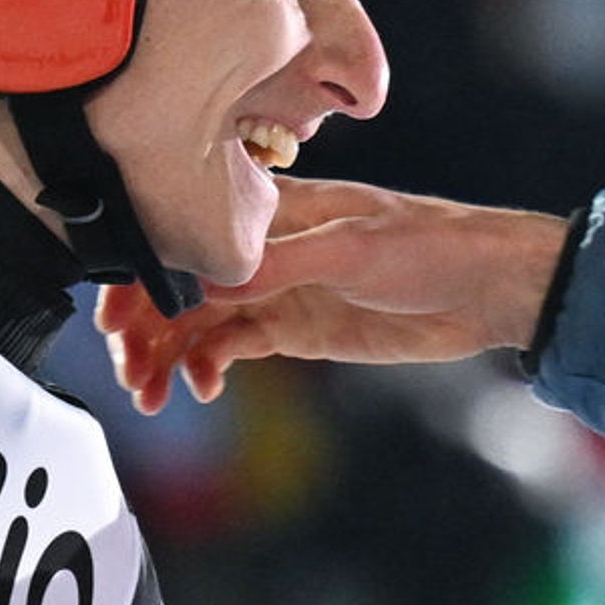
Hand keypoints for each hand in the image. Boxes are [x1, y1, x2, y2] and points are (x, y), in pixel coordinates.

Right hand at [95, 176, 568, 413]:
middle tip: (130, 370)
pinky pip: (234, 346)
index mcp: (278, 210)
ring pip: (201, 320)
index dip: (144, 272)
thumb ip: (285, 262)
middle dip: (146, 324)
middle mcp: (269, 247)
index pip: (189, 233)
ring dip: (169, 354)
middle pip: (183, 282)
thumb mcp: (359, 249)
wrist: (489, 289)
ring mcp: (281, 288)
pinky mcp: (298, 327)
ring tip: (153, 394)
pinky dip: (208, 367)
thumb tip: (211, 276)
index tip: (115, 316)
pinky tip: (203, 389)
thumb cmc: (434, 245)